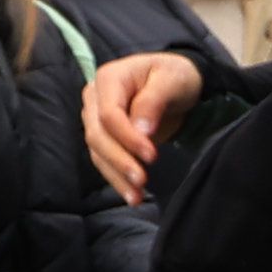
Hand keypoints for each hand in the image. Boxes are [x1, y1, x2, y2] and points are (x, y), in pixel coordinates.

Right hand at [81, 49, 199, 197]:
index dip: (127, 137)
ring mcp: (96, 118)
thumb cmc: (174, 76)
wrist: (176, 83)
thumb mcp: (171, 80)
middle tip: (142, 180)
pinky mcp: (105, 136)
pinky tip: (132, 194)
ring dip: (116, 175)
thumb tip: (142, 130)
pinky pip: (104, 159)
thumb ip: (153, 101)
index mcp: (109, 79)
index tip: (151, 156)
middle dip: (119, 161)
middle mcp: (95, 98)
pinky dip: (117, 178)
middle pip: (98, 135)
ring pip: (98, 151)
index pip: (109, 114)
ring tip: (137, 196)